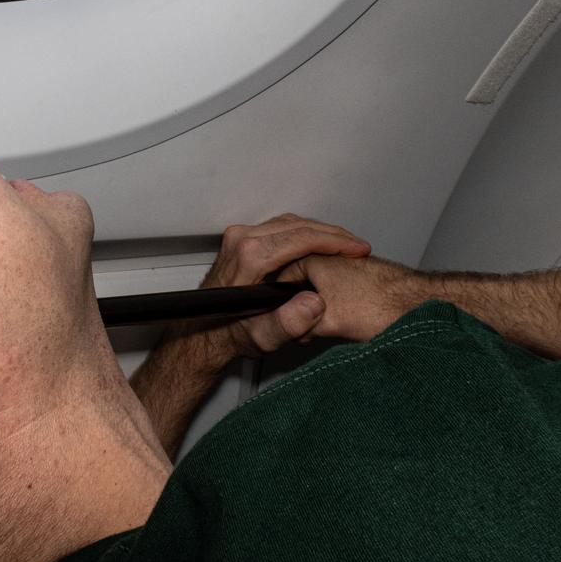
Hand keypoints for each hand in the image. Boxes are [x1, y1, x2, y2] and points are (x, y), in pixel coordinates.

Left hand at [177, 214, 371, 360]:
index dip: (336, 242)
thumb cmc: (228, 335)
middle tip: (359, 247)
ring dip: (320, 232)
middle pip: (299, 225)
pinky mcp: (241, 239)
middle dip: (333, 235)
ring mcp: (240, 237)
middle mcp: (242, 239)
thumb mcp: (261, 338)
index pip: (303, 238)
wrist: (201, 333)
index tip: (359, 249)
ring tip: (346, 246)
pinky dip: (304, 233)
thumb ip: (288, 324)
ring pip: (290, 223)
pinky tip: (320, 246)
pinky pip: (280, 227)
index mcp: (248, 256)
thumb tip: (315, 304)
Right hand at [294, 253, 426, 342]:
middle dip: (305, 311)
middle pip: (301, 289)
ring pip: (323, 295)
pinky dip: (343, 309)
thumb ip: (300, 325)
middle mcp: (330, 256)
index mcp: (313, 256)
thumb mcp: (327, 321)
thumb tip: (292, 331)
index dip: (282, 307)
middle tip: (314, 331)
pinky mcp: (364, 280)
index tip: (290, 326)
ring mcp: (348, 267)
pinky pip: (342, 297)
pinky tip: (354, 322)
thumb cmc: (381, 304)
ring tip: (339, 325)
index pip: (279, 282)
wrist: (420, 305)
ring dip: (325, 312)